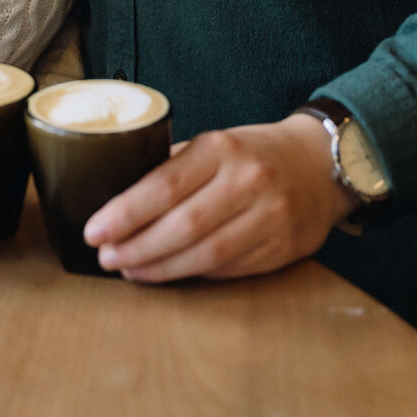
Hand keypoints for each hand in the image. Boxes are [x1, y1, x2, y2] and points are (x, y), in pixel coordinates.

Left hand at [82, 113, 357, 282]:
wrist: (322, 164)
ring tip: (129, 268)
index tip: (94, 230)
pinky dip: (193, 274)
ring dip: (160, 268)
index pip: (164, 185)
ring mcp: (269, 217)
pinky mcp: (282, 248)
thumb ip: (174, 166)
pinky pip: (228, 269)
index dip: (125, 212)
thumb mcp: (216, 142)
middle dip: (137, 246)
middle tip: (105, 257)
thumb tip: (117, 195)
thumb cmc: (254, 152)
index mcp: (222, 148)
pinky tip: (169, 273)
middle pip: (182, 226)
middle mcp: (247, 181)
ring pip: (204, 255)